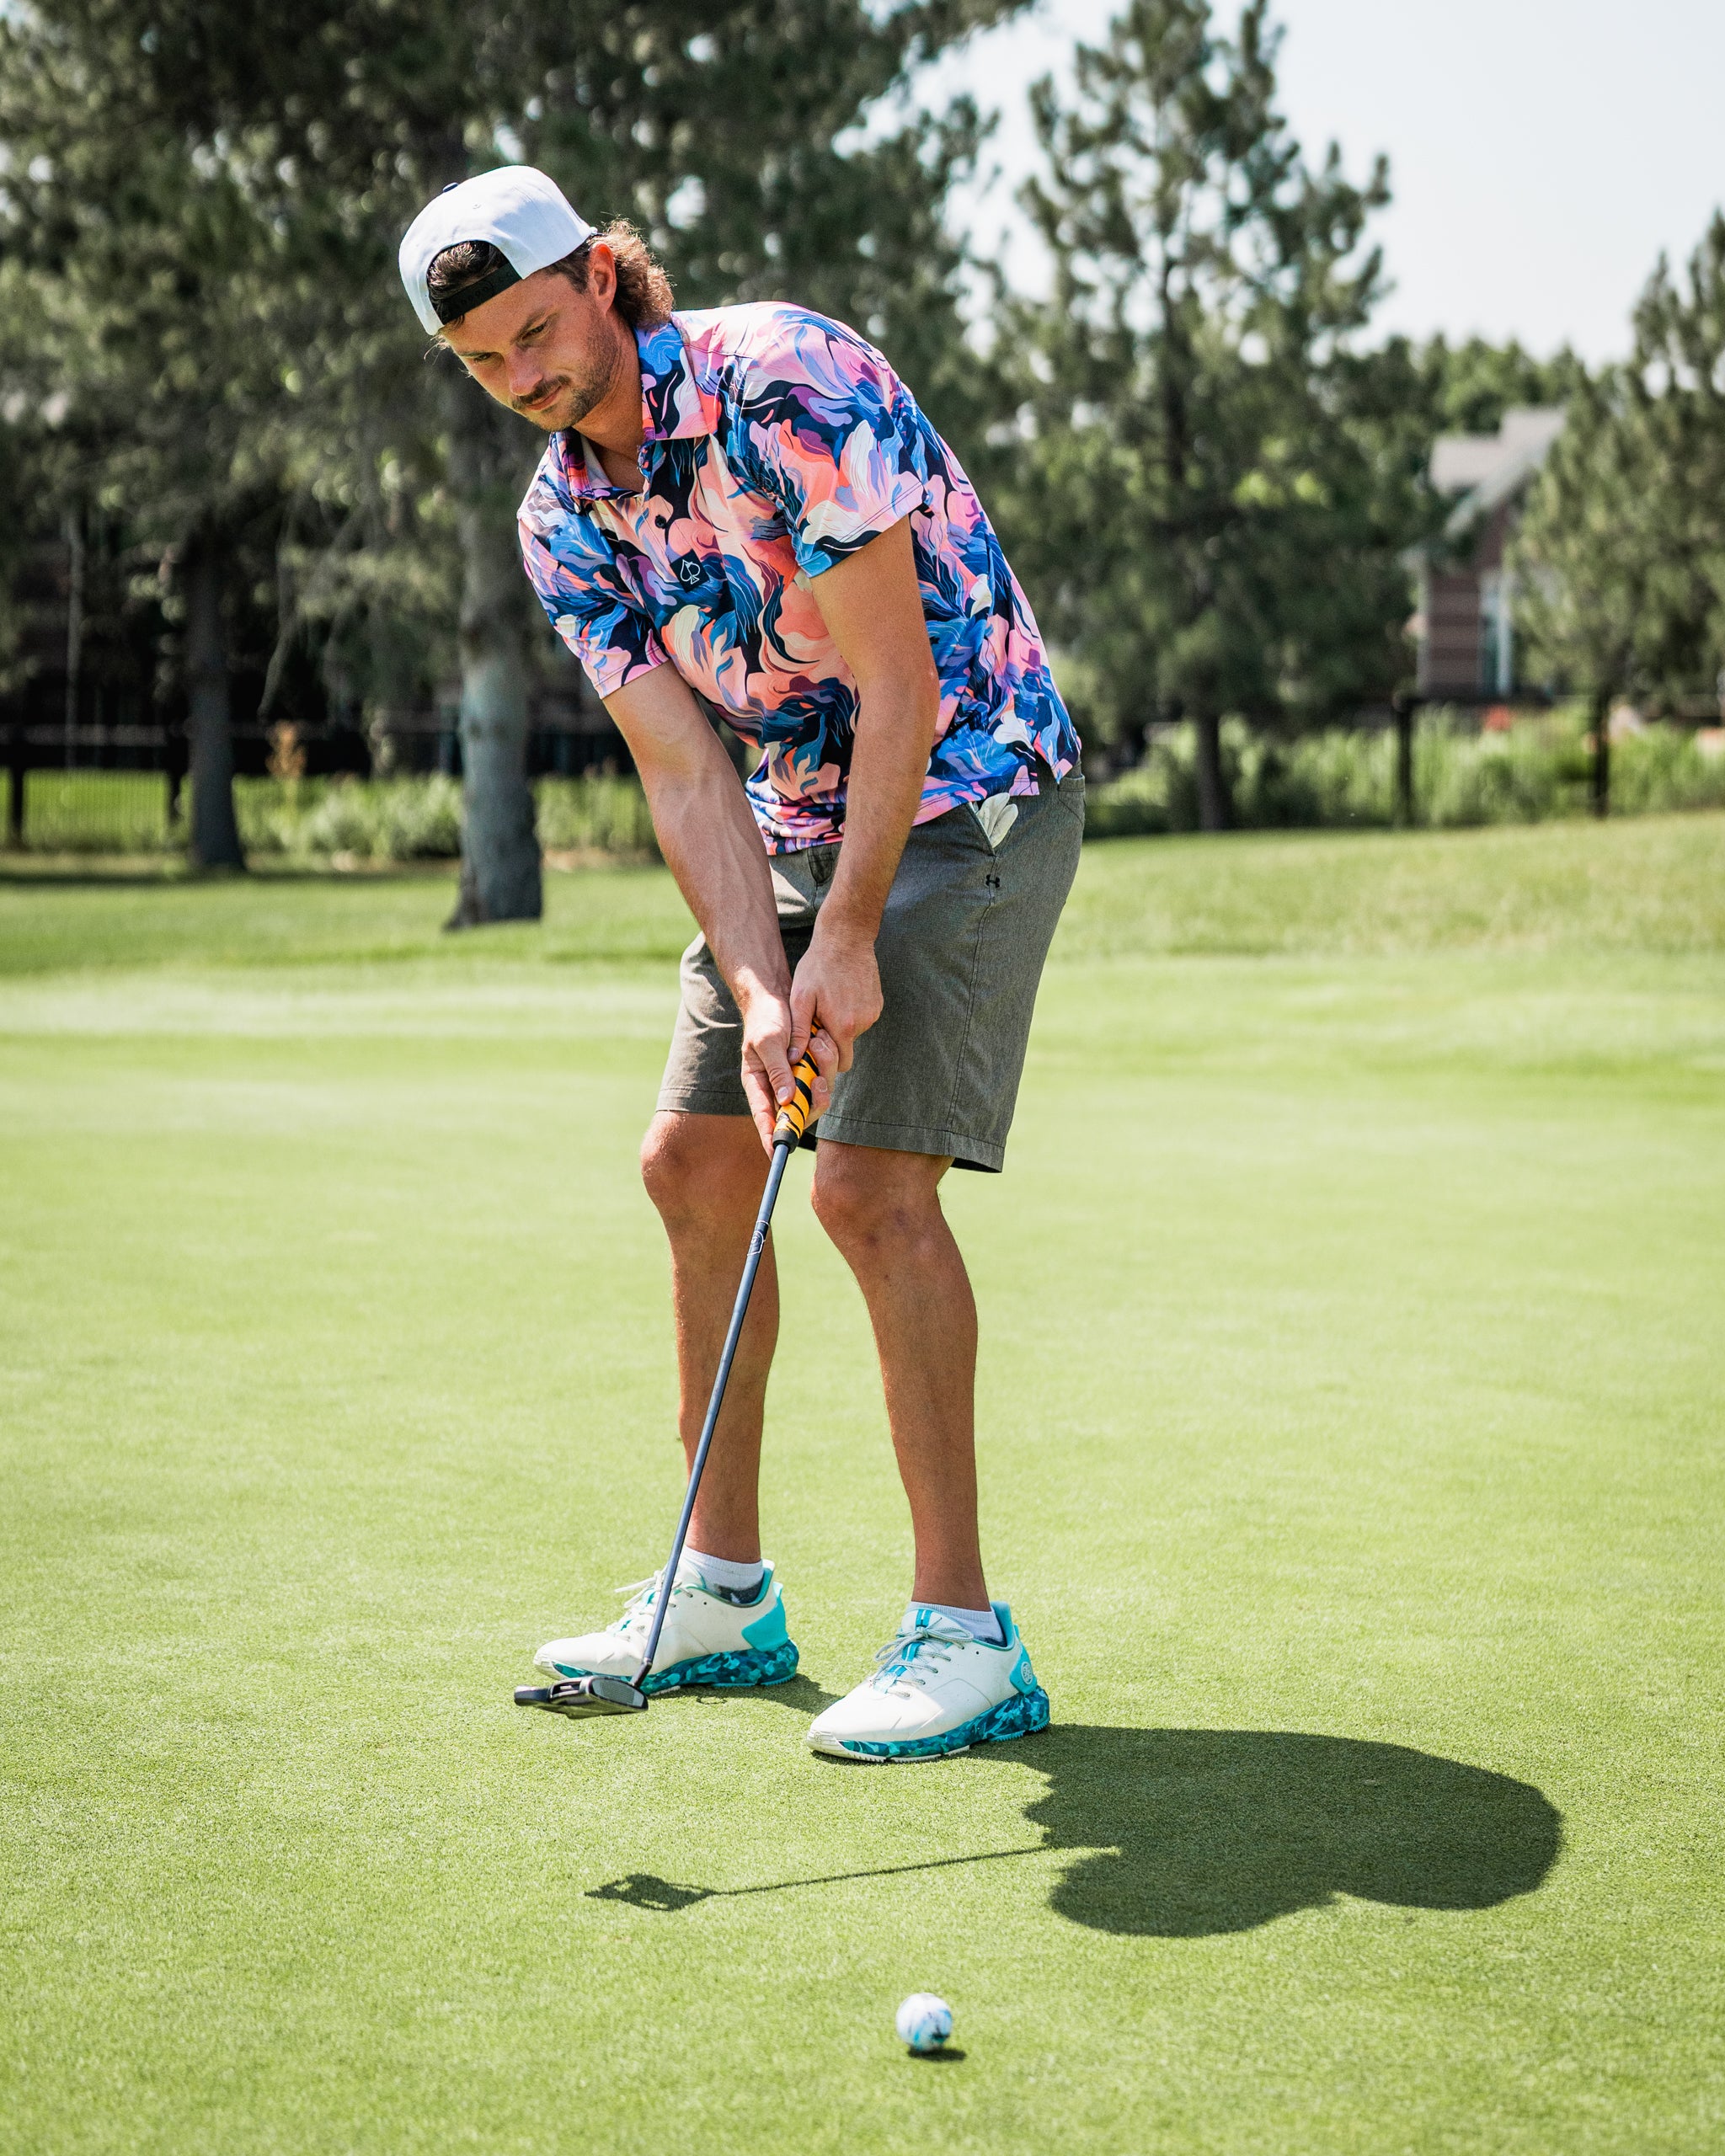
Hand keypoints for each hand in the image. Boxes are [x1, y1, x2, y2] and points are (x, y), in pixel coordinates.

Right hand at [738, 983, 841, 1152]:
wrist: (777, 996)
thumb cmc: (765, 1018)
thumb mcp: (769, 1042)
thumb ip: (778, 1071)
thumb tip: (786, 1101)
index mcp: (758, 1083)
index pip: (765, 1117)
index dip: (772, 1136)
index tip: (778, 1153)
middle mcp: (776, 1086)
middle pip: (798, 1110)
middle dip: (812, 1098)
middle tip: (818, 1079)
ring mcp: (794, 1078)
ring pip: (815, 1094)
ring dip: (823, 1072)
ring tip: (819, 1043)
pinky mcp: (808, 1068)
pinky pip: (823, 1077)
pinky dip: (827, 1062)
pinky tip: (822, 1041)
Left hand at [789, 913, 882, 1076]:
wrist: (846, 938)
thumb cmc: (818, 966)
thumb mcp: (801, 998)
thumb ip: (800, 1031)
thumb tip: (794, 1058)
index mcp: (844, 1027)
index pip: (841, 1064)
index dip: (827, 1058)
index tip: (814, 1041)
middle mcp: (863, 1024)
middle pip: (847, 1048)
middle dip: (833, 1043)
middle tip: (819, 1020)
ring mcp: (872, 1013)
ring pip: (854, 1033)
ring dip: (840, 1025)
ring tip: (828, 1002)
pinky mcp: (877, 1004)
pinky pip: (862, 1019)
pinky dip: (850, 1014)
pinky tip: (840, 995)